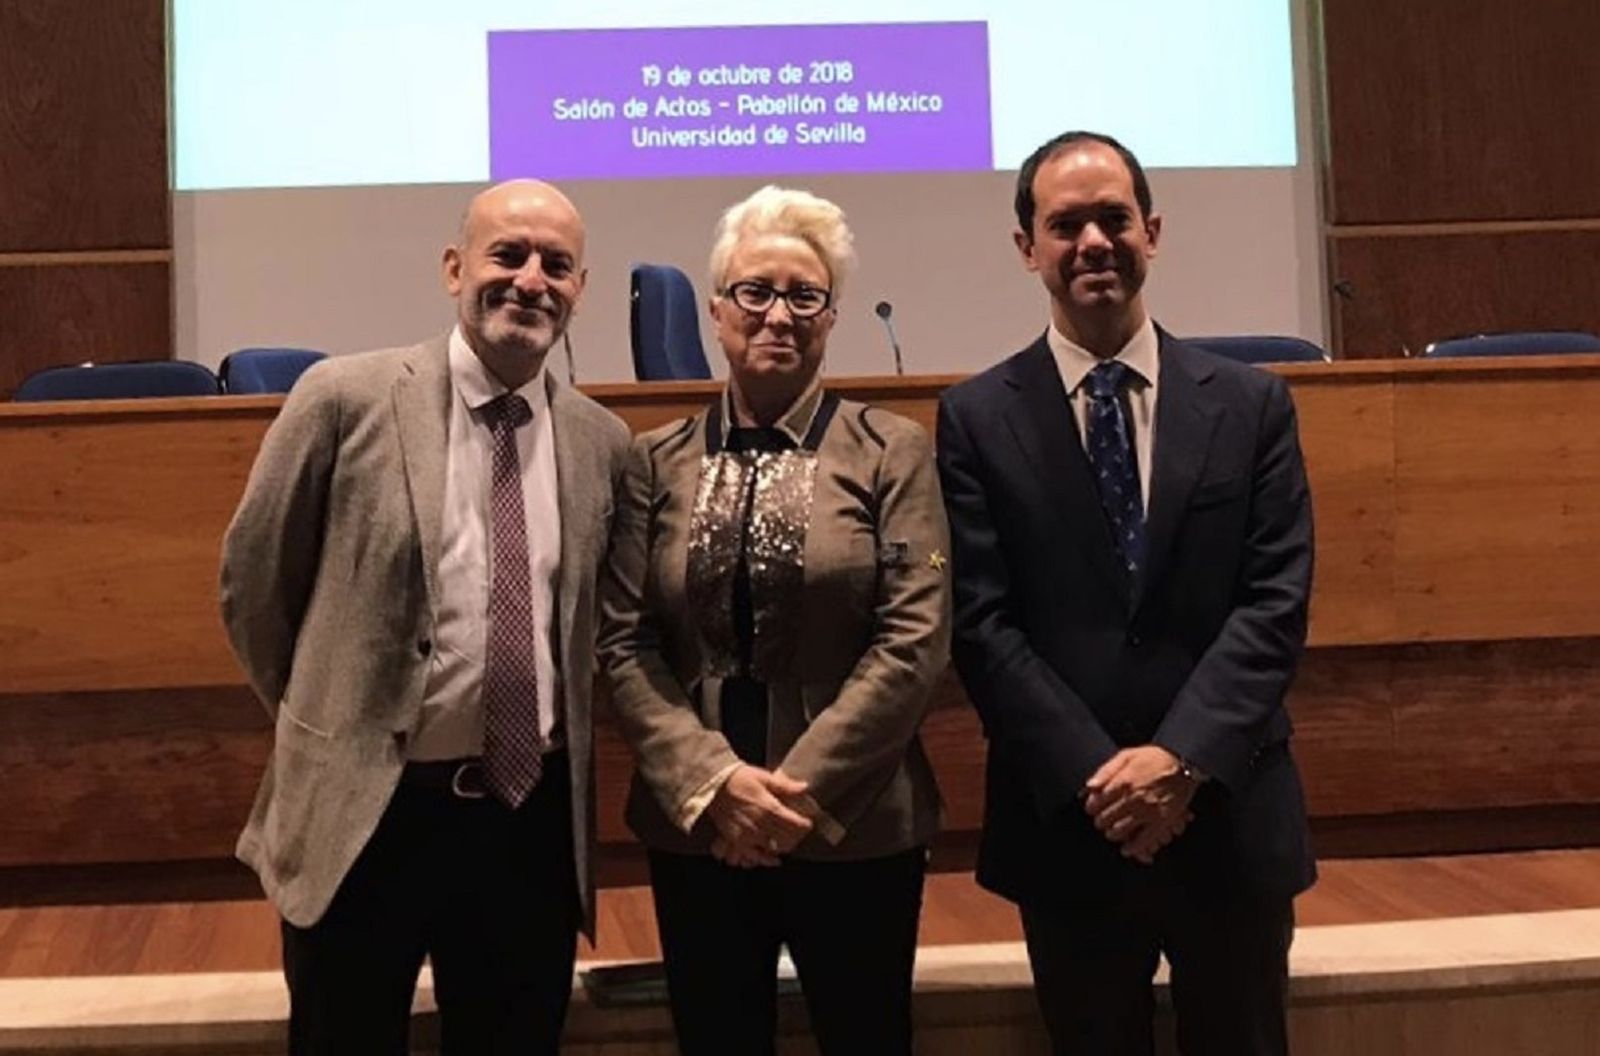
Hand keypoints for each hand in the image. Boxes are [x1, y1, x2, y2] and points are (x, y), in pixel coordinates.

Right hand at [705, 765, 811, 867]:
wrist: (714, 785)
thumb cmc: (739, 778)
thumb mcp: (764, 777)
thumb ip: (785, 785)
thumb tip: (805, 787)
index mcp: (769, 807)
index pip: (795, 823)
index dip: (805, 825)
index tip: (808, 823)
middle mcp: (761, 823)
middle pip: (787, 837)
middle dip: (796, 836)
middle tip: (799, 832)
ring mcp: (748, 834)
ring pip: (773, 848)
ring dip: (784, 846)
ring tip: (788, 842)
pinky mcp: (737, 840)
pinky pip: (754, 856)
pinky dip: (765, 860)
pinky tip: (774, 860)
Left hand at [1082, 746, 1198, 857]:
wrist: (1182, 763)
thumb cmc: (1154, 758)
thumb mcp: (1127, 755)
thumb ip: (1106, 771)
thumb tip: (1089, 786)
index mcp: (1122, 782)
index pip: (1097, 802)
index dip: (1092, 807)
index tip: (1093, 808)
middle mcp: (1133, 798)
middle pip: (1106, 818)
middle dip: (1100, 821)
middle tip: (1102, 820)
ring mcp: (1147, 811)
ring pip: (1119, 831)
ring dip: (1112, 833)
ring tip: (1113, 831)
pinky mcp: (1161, 821)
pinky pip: (1143, 840)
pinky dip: (1132, 847)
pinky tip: (1127, 849)